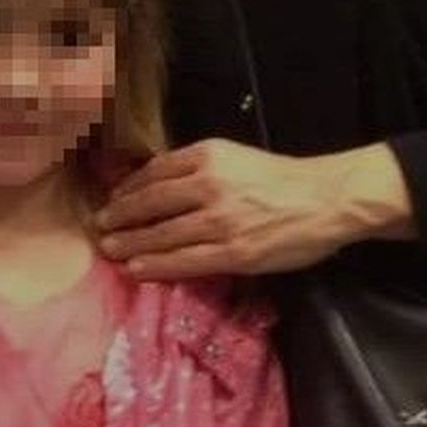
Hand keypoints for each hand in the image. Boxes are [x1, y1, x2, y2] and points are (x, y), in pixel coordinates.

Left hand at [96, 140, 412, 278]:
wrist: (327, 199)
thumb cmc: (283, 180)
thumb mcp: (236, 158)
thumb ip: (198, 169)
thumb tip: (156, 186)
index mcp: (208, 156)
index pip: (153, 172)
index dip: (126, 189)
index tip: (111, 201)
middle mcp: (208, 184)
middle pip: (149, 203)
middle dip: (118, 218)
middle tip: (98, 228)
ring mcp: (220, 221)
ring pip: (161, 235)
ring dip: (129, 244)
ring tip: (110, 250)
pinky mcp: (233, 252)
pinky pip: (183, 261)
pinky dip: (155, 266)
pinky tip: (136, 269)